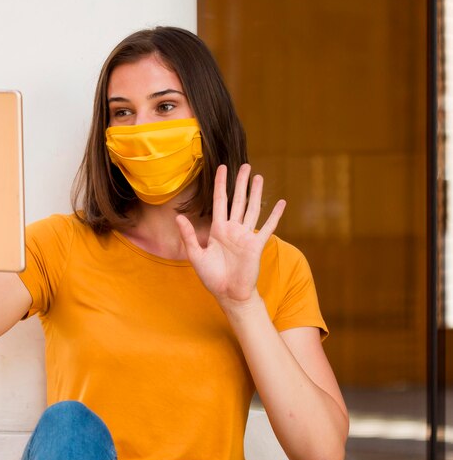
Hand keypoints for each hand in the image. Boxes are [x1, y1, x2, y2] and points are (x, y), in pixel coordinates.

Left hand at [176, 164, 285, 308]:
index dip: (220, 185)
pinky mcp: (257, 245)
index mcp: (218, 230)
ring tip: (259, 177)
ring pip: (252, 209)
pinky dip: (275, 215)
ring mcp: (246, 236)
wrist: (229, 294)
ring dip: (256, 193)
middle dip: (241, 183)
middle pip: (238, 200)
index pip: (220, 201)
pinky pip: (268, 227)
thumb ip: (189, 236)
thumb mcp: (196, 255)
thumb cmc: (212, 277)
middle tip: (245, 165)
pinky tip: (281, 202)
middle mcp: (233, 229)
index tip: (221, 168)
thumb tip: (178, 218)